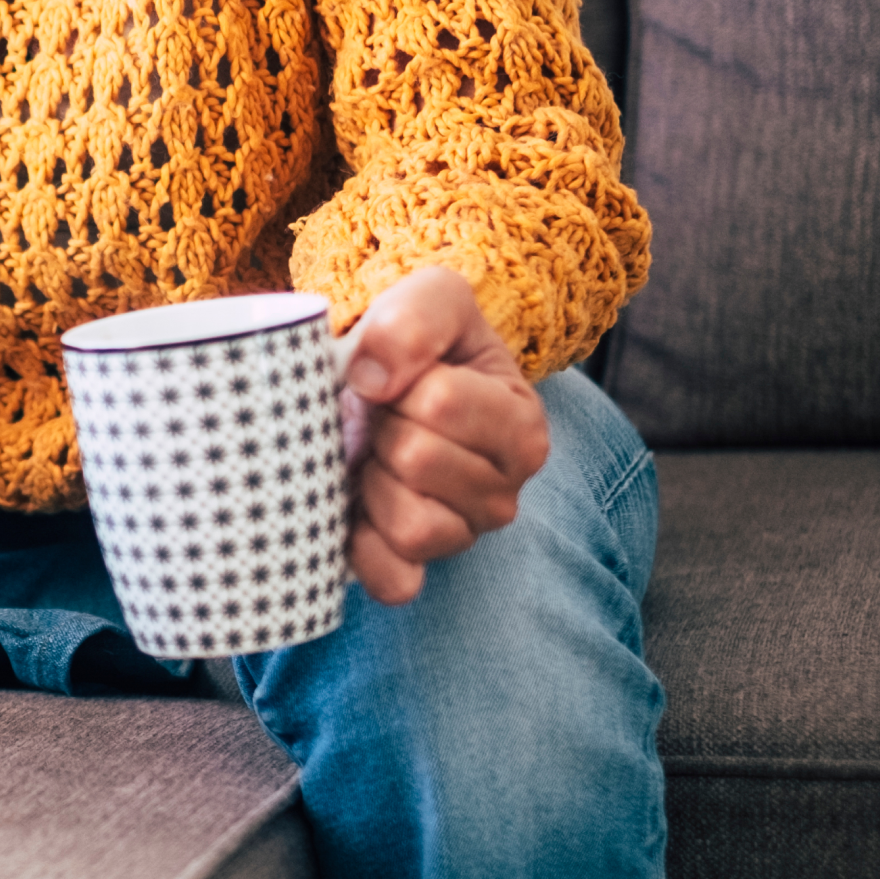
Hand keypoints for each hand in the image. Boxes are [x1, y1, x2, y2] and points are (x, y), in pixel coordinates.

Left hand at [338, 265, 548, 604]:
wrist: (385, 382)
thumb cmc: (418, 344)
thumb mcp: (432, 297)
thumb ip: (415, 317)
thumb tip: (370, 378)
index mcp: (522, 424)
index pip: (442, 402)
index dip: (399, 379)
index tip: (400, 376)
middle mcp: (507, 491)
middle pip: (417, 460)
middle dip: (382, 427)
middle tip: (383, 416)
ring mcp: (464, 536)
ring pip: (412, 525)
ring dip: (373, 481)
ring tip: (376, 454)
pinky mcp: (417, 571)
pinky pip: (393, 581)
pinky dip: (363, 547)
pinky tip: (358, 506)